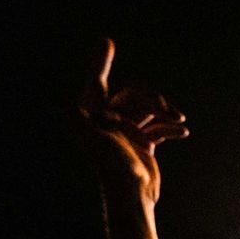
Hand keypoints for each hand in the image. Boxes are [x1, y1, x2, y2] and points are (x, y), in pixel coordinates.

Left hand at [76, 39, 190, 202]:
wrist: (132, 196)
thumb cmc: (112, 168)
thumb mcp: (92, 139)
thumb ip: (75, 117)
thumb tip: (57, 98)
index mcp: (94, 117)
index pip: (97, 84)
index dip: (100, 62)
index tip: (107, 42)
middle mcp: (108, 122)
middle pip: (134, 95)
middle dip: (152, 99)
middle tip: (166, 111)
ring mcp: (127, 132)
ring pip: (148, 109)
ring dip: (165, 114)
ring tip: (179, 124)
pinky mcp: (143, 144)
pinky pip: (158, 127)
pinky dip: (170, 128)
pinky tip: (182, 134)